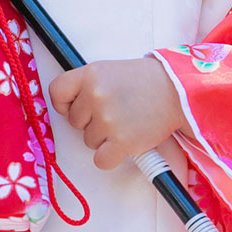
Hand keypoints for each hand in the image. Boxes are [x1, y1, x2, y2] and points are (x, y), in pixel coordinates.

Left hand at [49, 57, 186, 170]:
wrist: (175, 91)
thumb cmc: (141, 82)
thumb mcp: (108, 71)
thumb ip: (85, 85)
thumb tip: (65, 108)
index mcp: (89, 74)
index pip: (56, 92)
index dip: (63, 104)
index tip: (75, 107)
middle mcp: (95, 95)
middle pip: (74, 122)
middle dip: (90, 121)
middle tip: (114, 112)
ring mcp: (108, 119)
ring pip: (89, 141)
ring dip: (104, 138)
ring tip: (125, 121)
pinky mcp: (122, 142)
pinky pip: (100, 160)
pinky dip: (110, 156)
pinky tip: (124, 142)